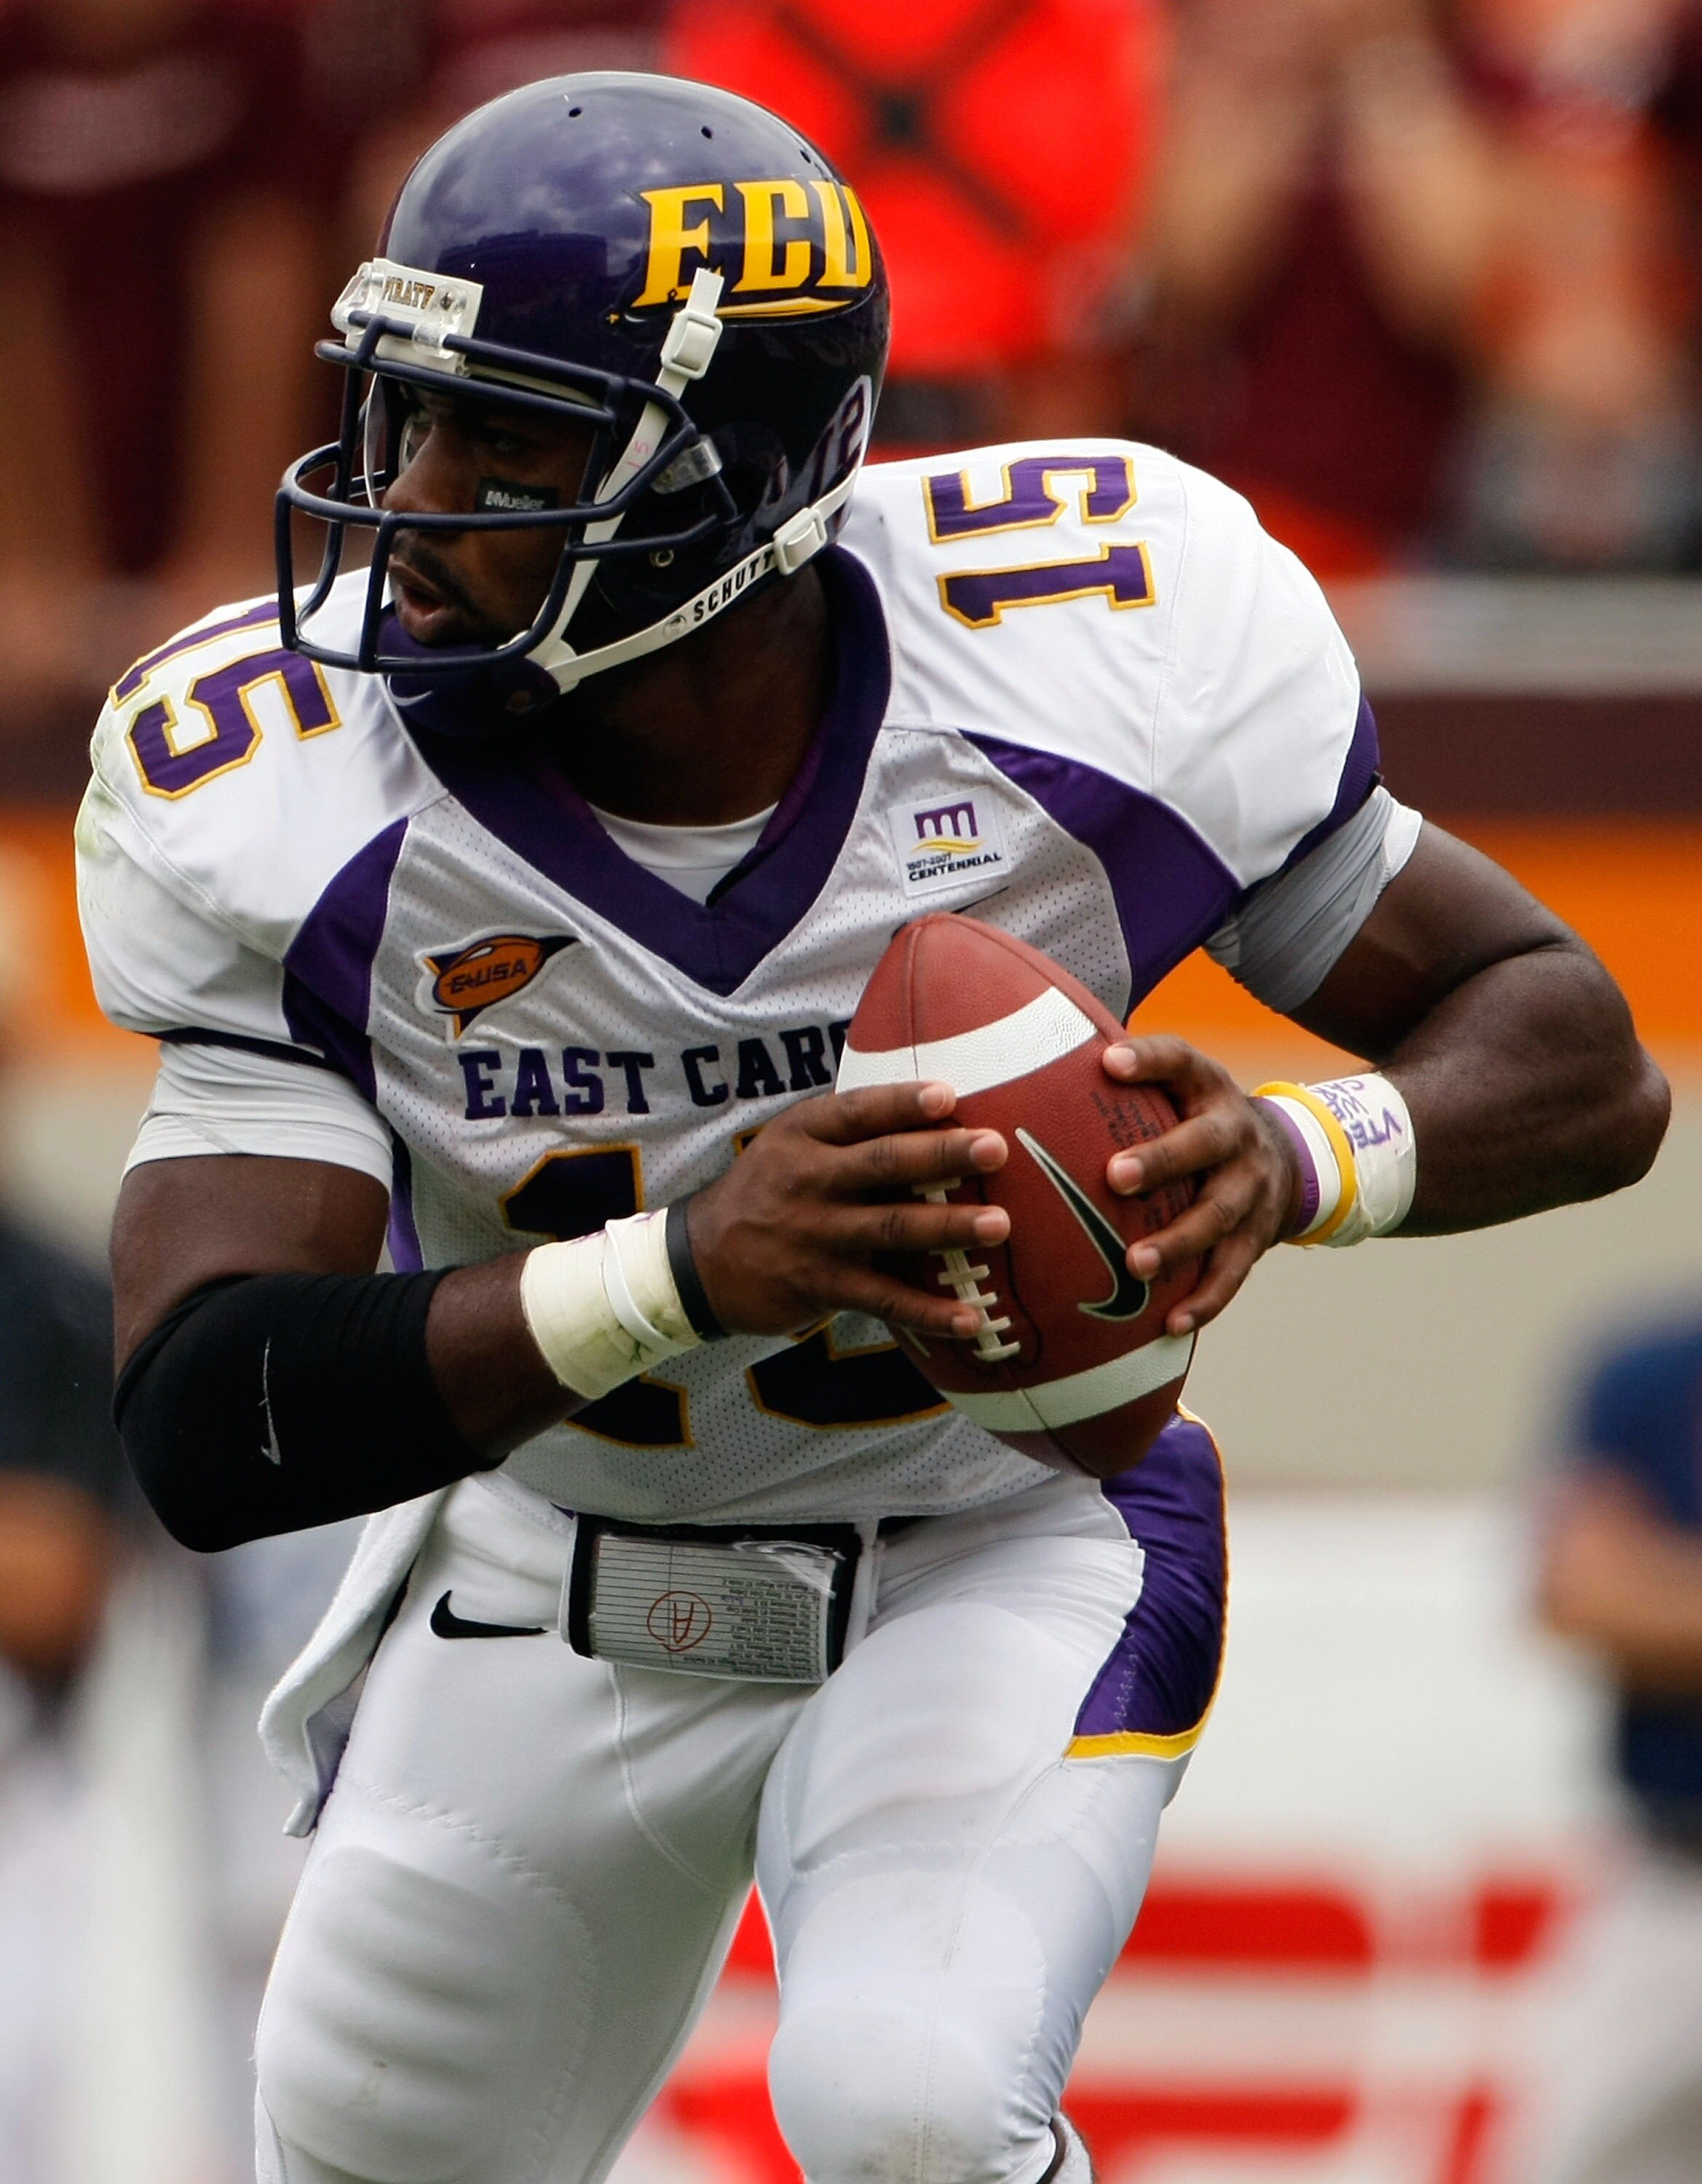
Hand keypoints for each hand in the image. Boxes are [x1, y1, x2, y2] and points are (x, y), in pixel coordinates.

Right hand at [686, 1083, 1009, 1339]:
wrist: (700, 1260)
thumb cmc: (767, 1192)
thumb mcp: (790, 1145)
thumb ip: (847, 1132)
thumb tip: (937, 1110)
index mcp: (802, 1135)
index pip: (856, 1111)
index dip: (901, 1102)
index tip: (948, 1096)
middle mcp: (808, 1179)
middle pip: (883, 1163)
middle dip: (942, 1155)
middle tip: (994, 1148)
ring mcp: (814, 1234)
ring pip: (890, 1227)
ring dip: (947, 1227)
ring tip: (999, 1225)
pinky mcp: (820, 1284)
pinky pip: (883, 1298)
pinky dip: (928, 1310)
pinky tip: (970, 1318)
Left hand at [1100, 1036, 1301, 1333]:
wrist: (1289, 1160)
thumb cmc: (1198, 1121)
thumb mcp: (1180, 1089)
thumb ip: (1128, 1080)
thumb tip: (1034, 1060)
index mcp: (1208, 1090)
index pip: (1181, 1062)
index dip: (1149, 1060)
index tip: (1109, 1063)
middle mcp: (1236, 1135)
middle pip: (1205, 1144)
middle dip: (1163, 1160)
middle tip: (1115, 1176)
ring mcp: (1251, 1189)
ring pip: (1219, 1215)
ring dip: (1178, 1241)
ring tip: (1135, 1264)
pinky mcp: (1257, 1238)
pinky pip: (1232, 1273)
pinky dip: (1205, 1301)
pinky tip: (1171, 1324)